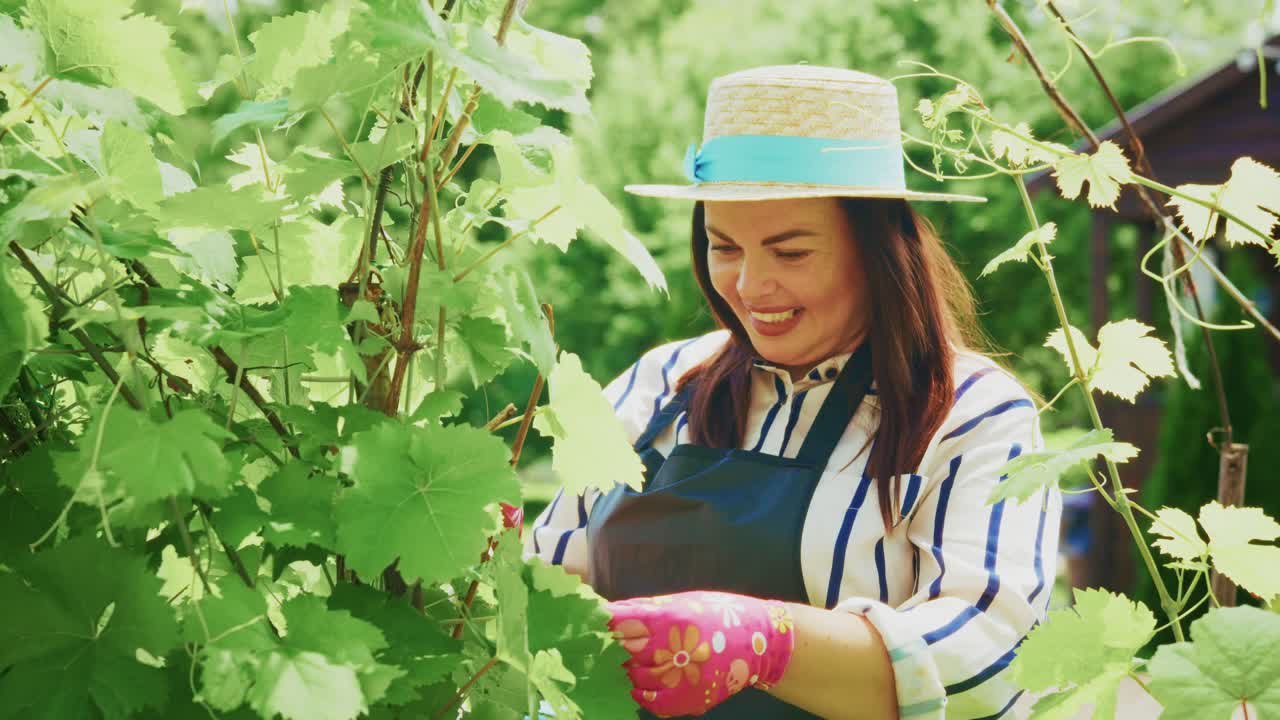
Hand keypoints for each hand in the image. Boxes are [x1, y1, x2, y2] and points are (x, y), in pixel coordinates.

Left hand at [605, 590, 795, 717]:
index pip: (621, 623)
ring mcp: (683, 677)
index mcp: (670, 618)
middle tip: (601, 648)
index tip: (591, 624)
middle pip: (625, 654)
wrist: (759, 641)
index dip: (603, 625)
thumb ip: (644, 609)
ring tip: (621, 665)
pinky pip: (655, 702)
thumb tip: (606, 613)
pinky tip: (639, 686)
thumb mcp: (681, 601)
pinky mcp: (691, 698)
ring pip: (636, 678)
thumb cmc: (716, 614)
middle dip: (611, 650)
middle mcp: (675, 648)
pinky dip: (642, 695)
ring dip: (625, 672)